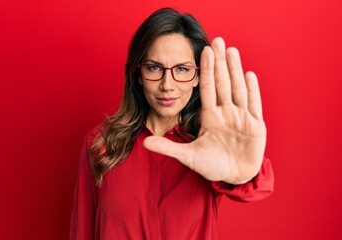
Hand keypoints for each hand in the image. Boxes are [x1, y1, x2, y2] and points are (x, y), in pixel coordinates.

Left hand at [143, 37, 266, 184]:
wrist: (233, 177)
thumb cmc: (212, 166)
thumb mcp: (188, 156)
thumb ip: (168, 148)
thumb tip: (144, 142)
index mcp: (210, 117)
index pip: (207, 89)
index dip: (205, 70)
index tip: (203, 52)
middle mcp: (226, 113)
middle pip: (222, 83)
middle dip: (220, 62)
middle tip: (217, 40)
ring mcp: (242, 118)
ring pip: (238, 89)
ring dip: (235, 70)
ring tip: (232, 50)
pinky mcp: (256, 127)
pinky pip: (254, 105)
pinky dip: (252, 91)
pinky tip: (249, 74)